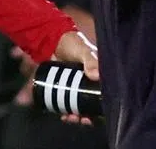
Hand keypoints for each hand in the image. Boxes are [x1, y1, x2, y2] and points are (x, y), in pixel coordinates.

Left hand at [12, 5, 99, 124]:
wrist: (51, 37)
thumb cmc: (71, 41)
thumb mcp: (83, 50)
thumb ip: (90, 59)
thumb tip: (95, 75)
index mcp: (100, 75)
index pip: (104, 95)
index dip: (101, 109)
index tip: (95, 116)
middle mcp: (90, 82)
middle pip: (91, 104)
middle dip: (87, 115)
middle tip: (80, 119)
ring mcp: (76, 85)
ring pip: (79, 105)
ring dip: (76, 115)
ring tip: (69, 117)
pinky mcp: (64, 86)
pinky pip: (66, 102)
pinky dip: (65, 109)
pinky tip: (61, 114)